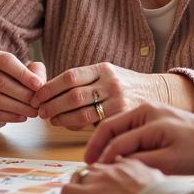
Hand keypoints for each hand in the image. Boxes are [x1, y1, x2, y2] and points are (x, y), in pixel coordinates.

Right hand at [0, 51, 44, 123]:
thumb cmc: (7, 76)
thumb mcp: (20, 68)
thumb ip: (34, 70)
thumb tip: (40, 84)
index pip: (6, 61)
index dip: (23, 74)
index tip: (39, 85)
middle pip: (1, 82)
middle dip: (23, 94)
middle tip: (38, 103)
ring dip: (18, 108)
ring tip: (33, 112)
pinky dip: (10, 117)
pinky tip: (22, 117)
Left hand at [31, 63, 170, 129]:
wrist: (155, 92)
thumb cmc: (122, 83)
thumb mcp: (105, 73)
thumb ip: (82, 79)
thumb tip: (47, 90)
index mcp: (102, 68)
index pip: (70, 76)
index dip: (50, 87)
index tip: (37, 95)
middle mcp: (111, 83)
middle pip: (73, 95)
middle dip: (52, 104)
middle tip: (39, 110)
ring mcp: (118, 101)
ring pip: (82, 112)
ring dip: (61, 117)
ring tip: (50, 118)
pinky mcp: (122, 117)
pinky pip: (93, 124)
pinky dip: (76, 124)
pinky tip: (66, 124)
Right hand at [85, 103, 193, 174]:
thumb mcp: (169, 161)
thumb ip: (140, 161)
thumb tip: (115, 166)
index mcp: (149, 117)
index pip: (119, 138)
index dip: (105, 157)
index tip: (95, 173)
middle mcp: (146, 109)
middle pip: (111, 126)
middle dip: (97, 145)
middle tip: (87, 164)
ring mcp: (149, 111)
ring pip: (118, 127)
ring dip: (106, 143)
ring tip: (97, 162)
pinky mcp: (153, 117)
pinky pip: (128, 128)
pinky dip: (118, 141)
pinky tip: (115, 155)